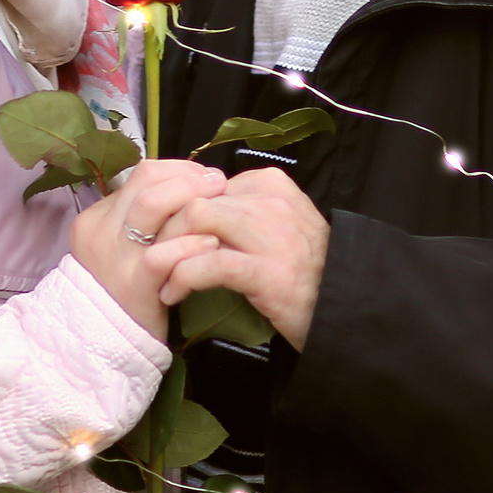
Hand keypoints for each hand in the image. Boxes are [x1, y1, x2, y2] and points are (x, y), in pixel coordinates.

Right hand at [71, 159, 223, 341]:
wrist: (106, 340)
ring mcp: (115, 258)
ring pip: (151, 206)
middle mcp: (100, 232)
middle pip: (147, 183)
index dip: (180, 170)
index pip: (142, 174)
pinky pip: (162, 255)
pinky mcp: (133, 285)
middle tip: (220, 183)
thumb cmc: (127, 286)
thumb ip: (149, 217)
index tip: (205, 178)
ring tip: (220, 205)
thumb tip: (193, 184)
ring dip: (192, 200)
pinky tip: (212, 244)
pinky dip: (190, 244)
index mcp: (98, 217)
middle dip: (190, 177)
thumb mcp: (126, 245)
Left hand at [153, 167, 329, 348]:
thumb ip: (242, 211)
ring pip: (196, 222)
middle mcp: (271, 202)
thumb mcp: (277, 226)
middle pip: (195, 199)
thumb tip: (192, 208)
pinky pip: (207, 264)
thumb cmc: (304, 270)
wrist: (343, 307)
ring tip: (156, 275)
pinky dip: (181, 278)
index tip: (163, 234)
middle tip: (148, 254)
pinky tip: (171, 294)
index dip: (176, 209)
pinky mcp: (266, 271)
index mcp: (271, 184)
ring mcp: (270, 235)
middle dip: (164, 228)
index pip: (205, 184)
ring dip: (166, 251)